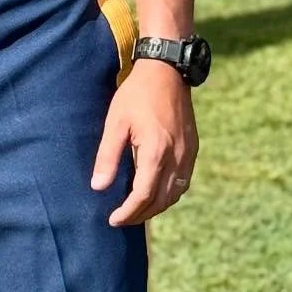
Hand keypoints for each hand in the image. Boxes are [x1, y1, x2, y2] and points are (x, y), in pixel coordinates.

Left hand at [91, 58, 197, 225]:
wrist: (166, 71)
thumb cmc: (136, 94)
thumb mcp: (115, 123)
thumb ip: (108, 156)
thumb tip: (99, 187)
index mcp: (156, 153)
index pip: (143, 196)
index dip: (128, 213)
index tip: (113, 220)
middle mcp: (177, 158)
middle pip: (161, 200)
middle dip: (141, 214)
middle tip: (122, 219)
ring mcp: (188, 154)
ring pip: (175, 194)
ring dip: (156, 207)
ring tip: (136, 210)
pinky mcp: (192, 148)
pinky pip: (183, 181)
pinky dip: (169, 194)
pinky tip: (156, 192)